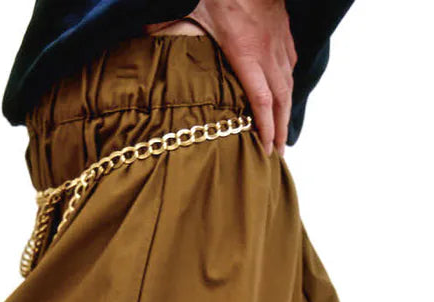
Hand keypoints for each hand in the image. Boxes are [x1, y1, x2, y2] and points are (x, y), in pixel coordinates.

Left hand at [183, 0, 296, 155]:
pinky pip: (289, 64)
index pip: (261, 99)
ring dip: (286, 111)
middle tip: (277, 154)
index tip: (265, 149)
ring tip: (281, 134)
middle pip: (281, 99)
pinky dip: (287, 84)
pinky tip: (284, 94)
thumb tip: (144, 36)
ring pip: (288, 83)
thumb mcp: (190, 6)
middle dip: (279, 129)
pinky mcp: (283, 31)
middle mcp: (266, 51)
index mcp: (245, 51)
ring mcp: (278, 41)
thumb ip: (168, 24)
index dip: (265, 127)